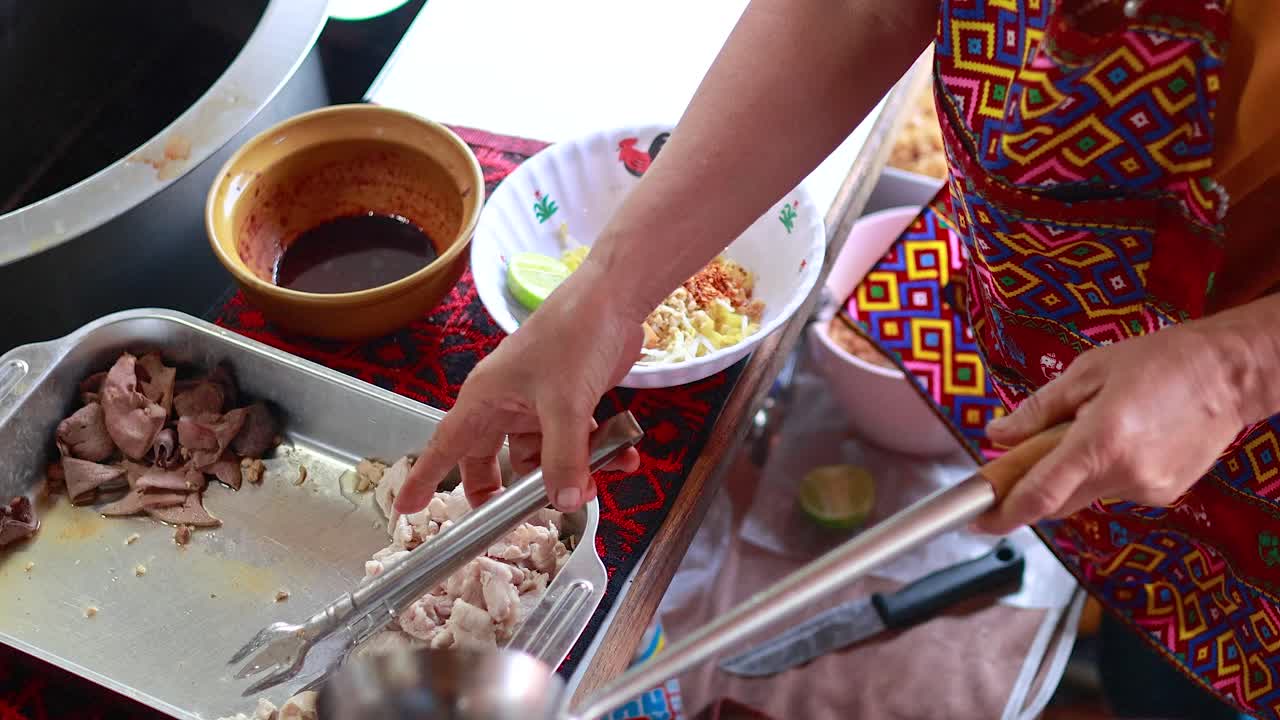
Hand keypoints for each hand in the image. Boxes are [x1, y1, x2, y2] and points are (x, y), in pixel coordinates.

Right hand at [395, 262, 642, 514]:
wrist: (613, 297)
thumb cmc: (573, 337)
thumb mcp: (565, 405)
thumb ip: (564, 459)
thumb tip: (564, 503)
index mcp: (485, 399)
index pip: (445, 447)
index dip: (425, 478)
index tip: (406, 508)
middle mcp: (505, 403)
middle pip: (494, 460)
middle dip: (510, 490)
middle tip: (521, 518)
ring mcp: (538, 403)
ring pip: (542, 455)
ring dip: (570, 472)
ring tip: (597, 481)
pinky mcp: (568, 399)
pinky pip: (574, 440)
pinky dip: (596, 453)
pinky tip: (623, 457)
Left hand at [975, 319, 1255, 534]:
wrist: (1230, 373)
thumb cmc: (1159, 362)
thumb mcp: (1086, 373)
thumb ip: (1037, 411)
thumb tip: (997, 435)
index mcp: (1099, 443)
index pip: (1039, 495)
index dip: (1003, 514)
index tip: (976, 520)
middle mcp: (1124, 475)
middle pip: (1057, 503)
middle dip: (1032, 487)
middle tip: (1022, 457)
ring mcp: (1147, 489)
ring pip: (1085, 497)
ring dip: (1072, 475)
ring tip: (1093, 428)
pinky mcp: (1164, 494)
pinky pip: (1114, 491)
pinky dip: (1103, 473)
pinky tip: (1123, 439)